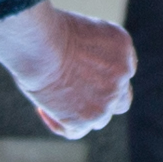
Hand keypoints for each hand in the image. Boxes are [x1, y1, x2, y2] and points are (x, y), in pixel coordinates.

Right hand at [0, 4, 137, 136]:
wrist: (41, 44)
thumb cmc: (47, 29)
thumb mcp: (78, 30)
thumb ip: (88, 49)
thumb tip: (75, 64)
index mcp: (121, 45)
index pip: (121, 69)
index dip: (102, 74)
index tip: (79, 72)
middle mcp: (122, 74)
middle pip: (121, 96)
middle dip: (103, 97)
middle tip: (75, 91)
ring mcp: (107, 100)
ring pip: (101, 118)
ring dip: (82, 112)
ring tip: (54, 99)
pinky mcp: (86, 119)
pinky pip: (76, 132)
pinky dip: (60, 124)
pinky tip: (43, 110)